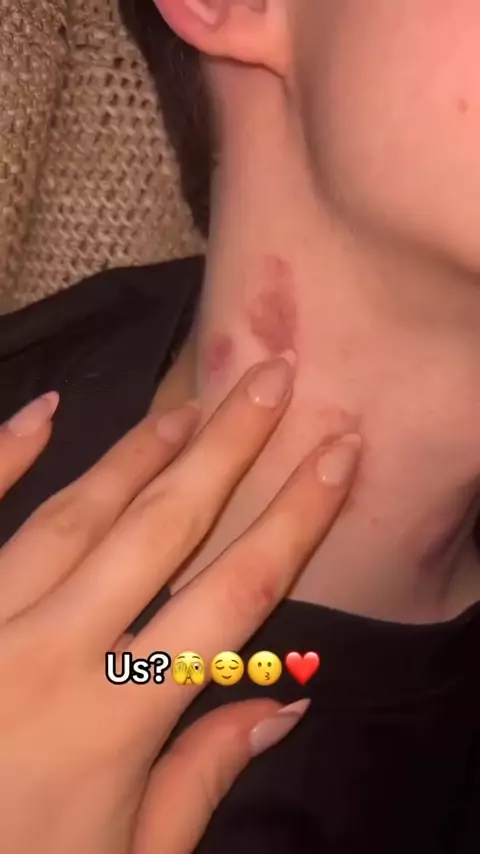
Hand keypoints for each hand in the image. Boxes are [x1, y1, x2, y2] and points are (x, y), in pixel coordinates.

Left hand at [0, 359, 359, 853]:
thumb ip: (201, 777)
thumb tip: (286, 702)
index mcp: (119, 715)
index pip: (236, 592)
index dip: (295, 518)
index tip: (335, 455)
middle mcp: (56, 652)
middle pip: (164, 526)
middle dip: (227, 448)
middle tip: (270, 379)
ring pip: (77, 514)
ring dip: (140, 452)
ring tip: (189, 406)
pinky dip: (5, 460)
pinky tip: (42, 413)